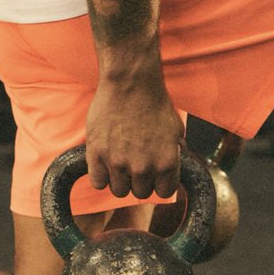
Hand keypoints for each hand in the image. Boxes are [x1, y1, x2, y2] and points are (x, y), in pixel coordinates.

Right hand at [85, 78, 184, 199]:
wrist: (130, 82)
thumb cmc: (154, 102)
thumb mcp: (176, 129)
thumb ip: (175, 152)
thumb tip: (175, 167)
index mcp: (167, 163)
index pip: (163, 192)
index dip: (158, 183)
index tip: (153, 175)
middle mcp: (144, 168)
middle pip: (140, 192)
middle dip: (138, 180)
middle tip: (134, 163)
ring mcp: (118, 163)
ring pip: (118, 190)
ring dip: (119, 179)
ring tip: (119, 161)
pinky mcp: (97, 155)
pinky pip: (97, 183)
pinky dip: (101, 175)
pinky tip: (104, 163)